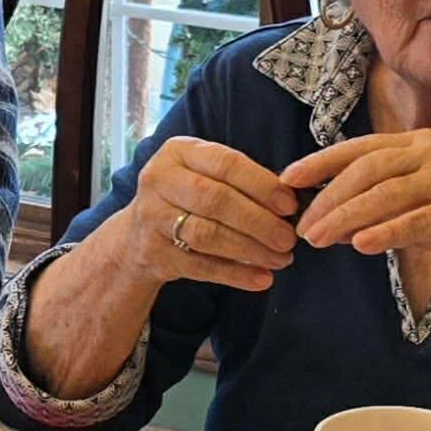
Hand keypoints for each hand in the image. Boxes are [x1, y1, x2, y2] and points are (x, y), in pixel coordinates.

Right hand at [111, 135, 298, 295]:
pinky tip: (261, 278)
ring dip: (250, 250)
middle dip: (258, 221)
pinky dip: (235, 274)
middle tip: (288, 238)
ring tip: (280, 259)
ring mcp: (152, 217)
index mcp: (178, 152)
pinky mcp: (154, 253)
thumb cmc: (186, 198)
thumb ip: (241, 180)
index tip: (289, 204)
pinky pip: (200, 266)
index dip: (261, 184)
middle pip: (216, 199)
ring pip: (208, 235)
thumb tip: (292, 198)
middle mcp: (159, 180)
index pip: (225, 163)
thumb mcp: (203, 174)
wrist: (137, 235)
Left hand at [283, 131, 430, 280]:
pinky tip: (361, 246)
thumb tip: (329, 221)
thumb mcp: (420, 204)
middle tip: (302, 227)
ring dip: (347, 218)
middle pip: (368, 169)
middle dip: (329, 198)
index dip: (320, 162)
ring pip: (387, 194)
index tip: (287, 180)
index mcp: (421, 142)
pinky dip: (387, 232)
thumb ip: (380, 204)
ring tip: (318, 240)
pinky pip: (418, 219)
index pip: (360, 147)